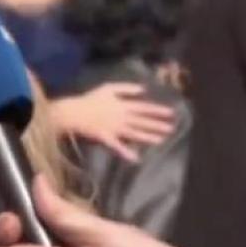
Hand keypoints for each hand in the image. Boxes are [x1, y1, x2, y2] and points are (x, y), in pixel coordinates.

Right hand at [51, 83, 174, 161]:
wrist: (74, 112)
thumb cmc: (90, 99)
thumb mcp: (108, 88)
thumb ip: (126, 88)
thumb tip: (142, 90)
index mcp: (122, 105)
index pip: (144, 108)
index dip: (157, 110)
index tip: (171, 113)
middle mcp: (121, 118)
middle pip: (142, 122)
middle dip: (157, 125)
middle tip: (171, 128)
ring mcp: (115, 129)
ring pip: (135, 134)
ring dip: (148, 137)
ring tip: (161, 140)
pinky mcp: (107, 138)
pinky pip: (118, 147)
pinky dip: (126, 153)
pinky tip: (136, 159)